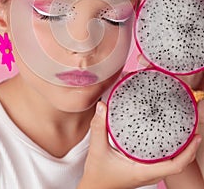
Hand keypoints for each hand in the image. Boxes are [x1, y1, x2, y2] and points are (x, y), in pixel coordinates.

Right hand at [78, 102, 201, 188]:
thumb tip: (102, 106)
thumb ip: (99, 127)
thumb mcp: (97, 150)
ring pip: (171, 165)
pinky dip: (171, 154)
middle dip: (189, 150)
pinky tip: (167, 141)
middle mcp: (148, 174)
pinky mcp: (142, 171)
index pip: (174, 165)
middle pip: (178, 165)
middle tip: (194, 131)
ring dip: (182, 152)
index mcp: (143, 171)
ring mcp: (146, 174)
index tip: (196, 137)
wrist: (93, 188)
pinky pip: (163, 163)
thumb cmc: (97, 174)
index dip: (188, 152)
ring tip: (185, 135)